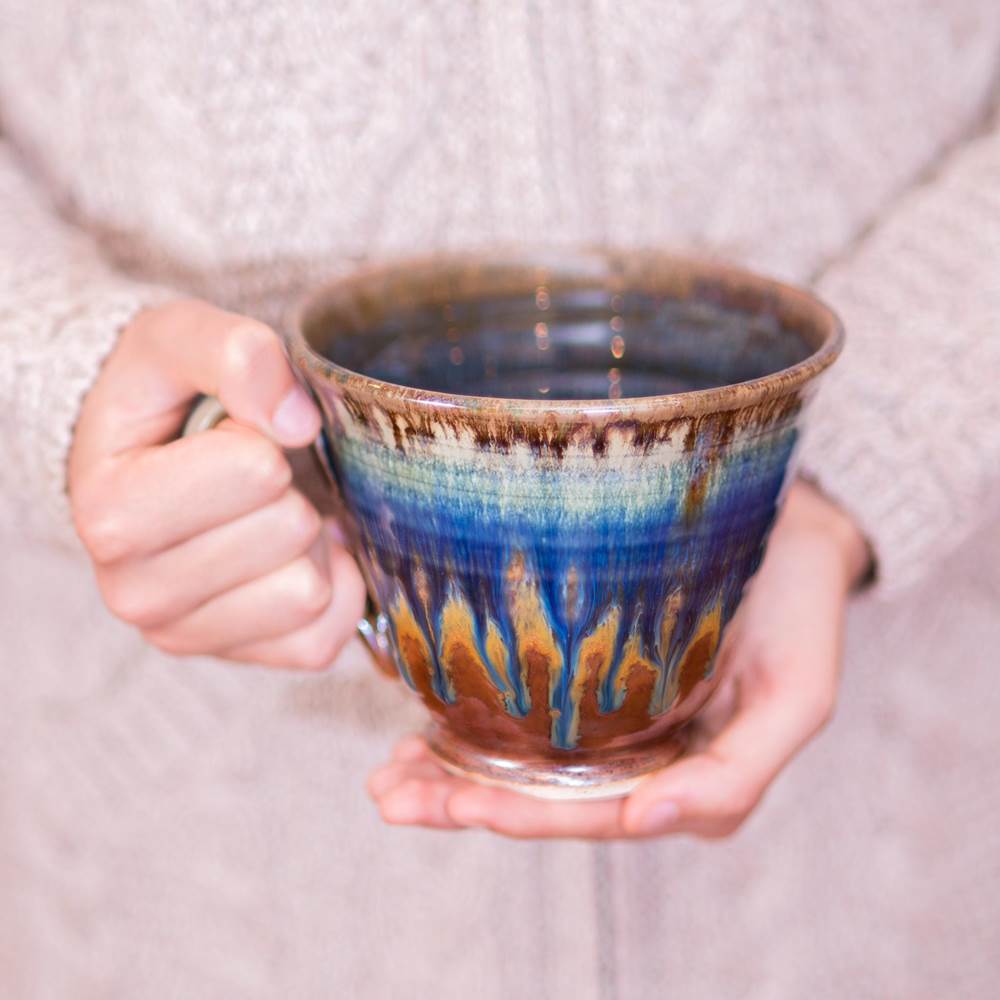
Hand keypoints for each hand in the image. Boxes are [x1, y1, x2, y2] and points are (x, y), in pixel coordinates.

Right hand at [69, 299, 365, 669]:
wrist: (146, 461)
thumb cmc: (164, 400)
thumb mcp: (181, 340)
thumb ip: (233, 353)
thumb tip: (295, 421)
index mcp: (112, 514)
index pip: (255, 470)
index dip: (259, 434)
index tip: (226, 433)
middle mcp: (135, 593)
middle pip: (289, 530)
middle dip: (287, 489)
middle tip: (250, 478)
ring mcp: (185, 636)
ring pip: (309, 590)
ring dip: (308, 540)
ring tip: (264, 515)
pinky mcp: (238, 659)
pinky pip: (323, 638)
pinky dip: (330, 588)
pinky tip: (293, 557)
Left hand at [368, 480, 870, 838]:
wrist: (793, 531)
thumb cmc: (799, 609)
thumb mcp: (796, 697)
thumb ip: (735, 776)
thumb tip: (640, 824)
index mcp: (688, 780)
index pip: (594, 815)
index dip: (527, 816)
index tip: (460, 804)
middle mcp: (643, 762)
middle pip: (544, 797)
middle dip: (466, 802)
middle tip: (393, 794)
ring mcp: (614, 723)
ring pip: (524, 765)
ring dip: (452, 776)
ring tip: (388, 776)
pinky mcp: (592, 679)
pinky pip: (526, 715)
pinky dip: (471, 726)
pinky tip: (420, 726)